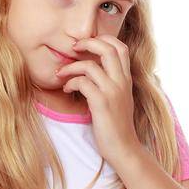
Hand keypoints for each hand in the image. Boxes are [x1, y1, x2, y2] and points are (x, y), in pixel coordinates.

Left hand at [55, 35, 144, 168]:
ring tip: (62, 75)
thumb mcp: (119, 99)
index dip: (103, 39)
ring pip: (89, 65)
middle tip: (73, 49)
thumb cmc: (117, 125)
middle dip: (86, 43)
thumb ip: (112, 83)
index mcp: (126, 79)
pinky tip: (66, 90)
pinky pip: (82, 83)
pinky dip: (70, 83)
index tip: (87, 45)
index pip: (120, 47)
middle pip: (107, 48)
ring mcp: (112, 92)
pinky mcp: (101, 103)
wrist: (124, 148)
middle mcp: (121, 82)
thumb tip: (94, 69)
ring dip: (71, 67)